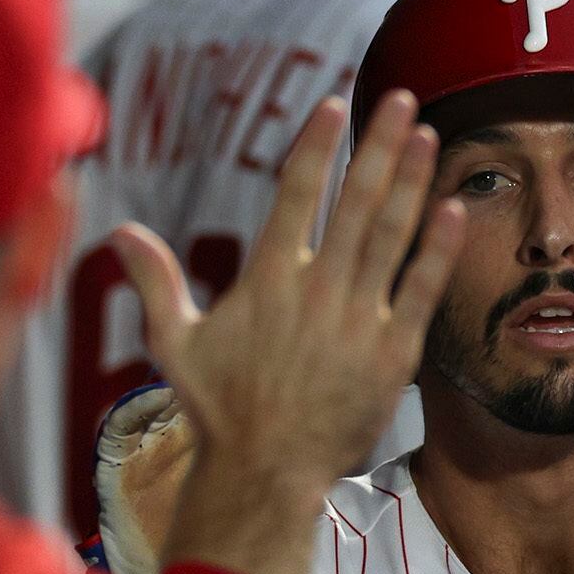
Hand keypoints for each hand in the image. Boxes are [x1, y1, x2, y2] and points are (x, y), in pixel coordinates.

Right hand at [110, 93, 463, 573]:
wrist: (264, 474)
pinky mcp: (392, 353)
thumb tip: (119, 232)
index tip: (336, 105)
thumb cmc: (219, 409)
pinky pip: (420, 290)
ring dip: (411, 182)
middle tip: (402, 99)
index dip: (319, 146)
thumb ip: (156, 281)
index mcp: (267, 280)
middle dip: (379, 146)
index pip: (295, 194)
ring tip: (429, 136)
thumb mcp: (176, 342)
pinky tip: (454, 209)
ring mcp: (357, 320)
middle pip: (354, 202)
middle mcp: (316, 290)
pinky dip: (437, 249)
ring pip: (390, 236)